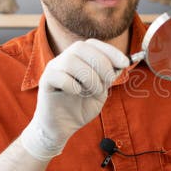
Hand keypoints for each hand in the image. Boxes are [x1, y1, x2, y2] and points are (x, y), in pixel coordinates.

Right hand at [20, 39, 129, 160]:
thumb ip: (109, 76)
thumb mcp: (101, 90)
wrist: (64, 127)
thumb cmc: (81, 107)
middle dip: (101, 64)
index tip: (125, 63)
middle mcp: (64, 58)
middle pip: (81, 47)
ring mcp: (53, 68)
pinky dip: (72, 85)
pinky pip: (58, 76)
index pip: (93, 44)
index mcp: (79, 58)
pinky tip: (76, 94)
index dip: (111, 51)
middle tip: (108, 82)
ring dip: (88, 77)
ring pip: (70, 61)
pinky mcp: (45, 81)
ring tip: (93, 91)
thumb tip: (122, 63)